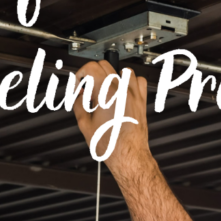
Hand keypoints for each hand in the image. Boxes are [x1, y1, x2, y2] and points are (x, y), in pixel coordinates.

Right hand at [72, 59, 150, 178]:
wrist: (128, 155)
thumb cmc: (110, 145)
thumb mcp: (84, 125)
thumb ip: (79, 104)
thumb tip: (78, 96)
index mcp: (105, 93)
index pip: (90, 68)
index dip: (80, 75)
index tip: (78, 85)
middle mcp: (121, 90)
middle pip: (104, 65)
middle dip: (92, 74)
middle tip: (87, 89)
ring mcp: (133, 94)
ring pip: (122, 70)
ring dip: (111, 76)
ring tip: (104, 89)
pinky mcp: (141, 100)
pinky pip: (138, 80)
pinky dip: (129, 82)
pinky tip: (122, 91)